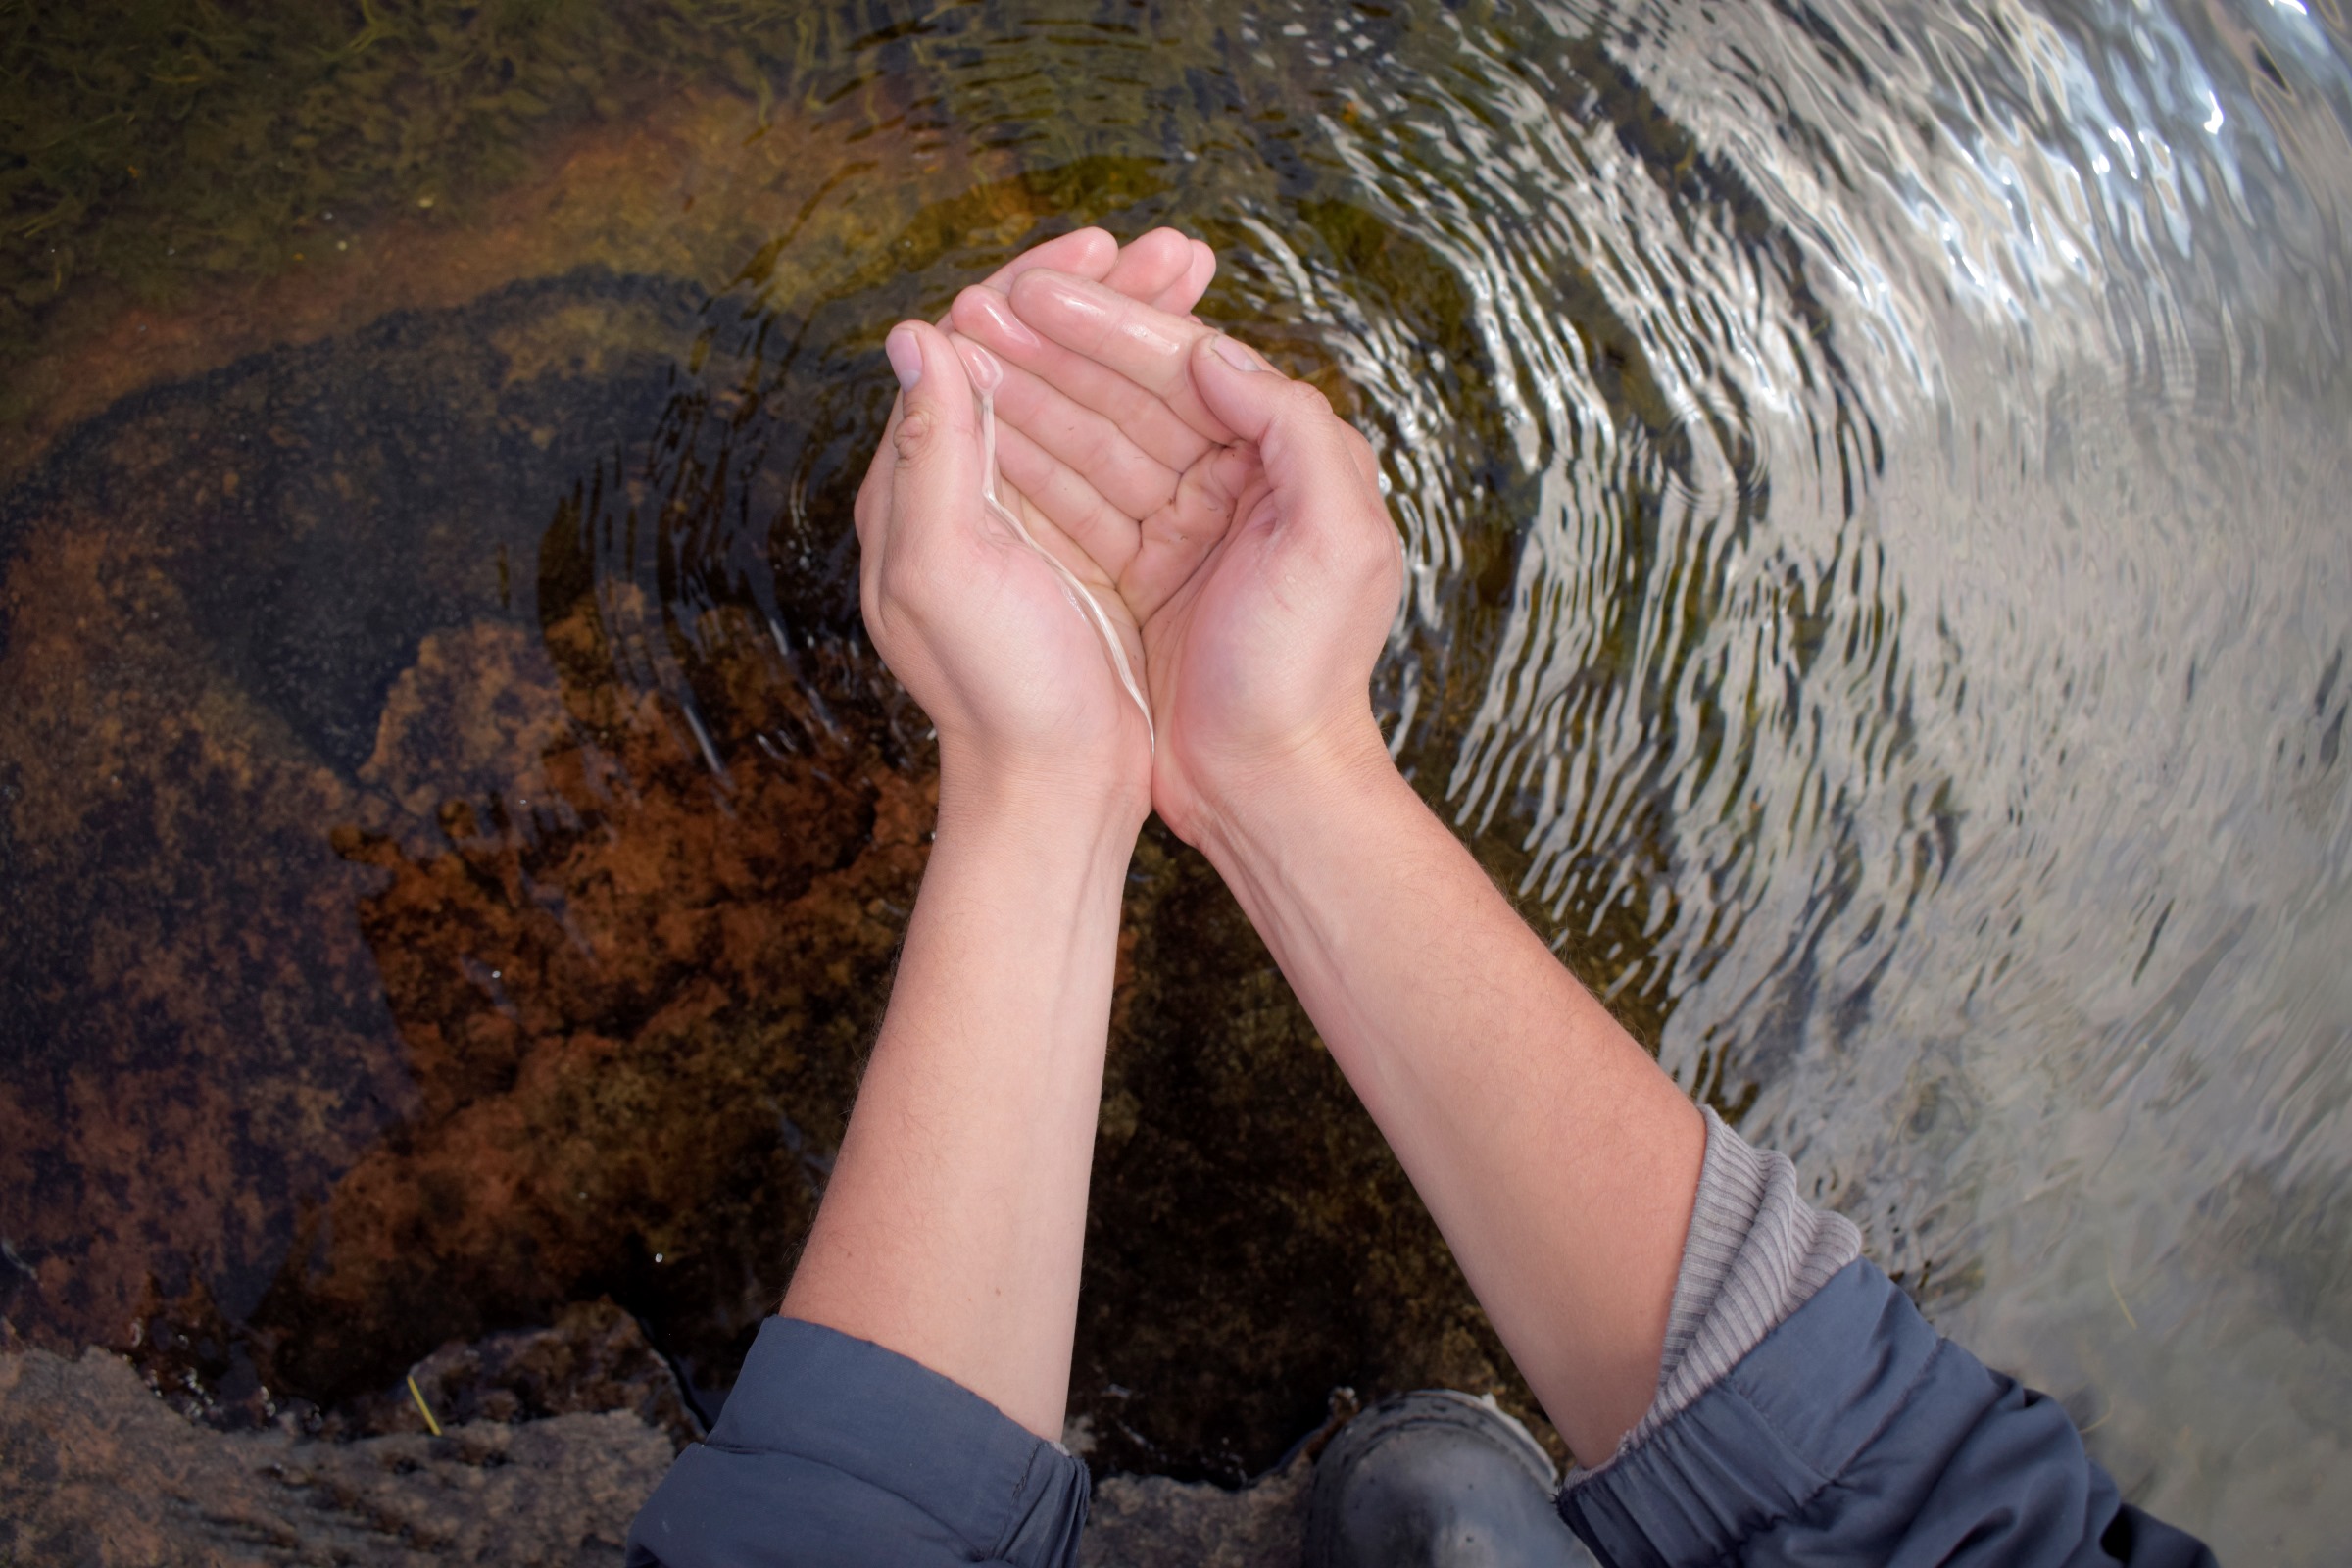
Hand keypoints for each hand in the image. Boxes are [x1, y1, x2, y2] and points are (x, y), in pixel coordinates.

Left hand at [854, 232, 1217, 821]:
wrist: (1054, 793)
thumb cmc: (1000, 690)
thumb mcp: (945, 566)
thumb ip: (928, 452)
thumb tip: (918, 334)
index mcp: (920, 485)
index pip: (973, 346)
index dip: (1039, 285)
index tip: (1108, 244)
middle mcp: (969, 492)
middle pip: (1036, 360)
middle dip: (1105, 295)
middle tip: (1181, 248)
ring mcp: (1032, 522)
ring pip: (1085, 398)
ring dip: (1141, 336)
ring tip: (1204, 284)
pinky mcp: (1087, 555)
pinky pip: (1120, 452)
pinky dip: (1160, 403)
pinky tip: (1212, 376)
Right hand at [945, 266, 1403, 844]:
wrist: (1269, 786)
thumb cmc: (1310, 671)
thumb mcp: (1337, 541)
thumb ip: (1295, 432)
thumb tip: (1218, 351)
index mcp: (1282, 461)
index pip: (1186, 368)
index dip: (1111, 324)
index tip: (1037, 291)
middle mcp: (1226, 484)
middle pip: (1126, 393)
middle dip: (1051, 346)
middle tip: (975, 308)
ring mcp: (1172, 531)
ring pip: (1086, 440)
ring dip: (1023, 394)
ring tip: (956, 350)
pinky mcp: (1130, 577)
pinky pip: (1067, 505)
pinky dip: (1021, 465)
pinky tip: (970, 428)